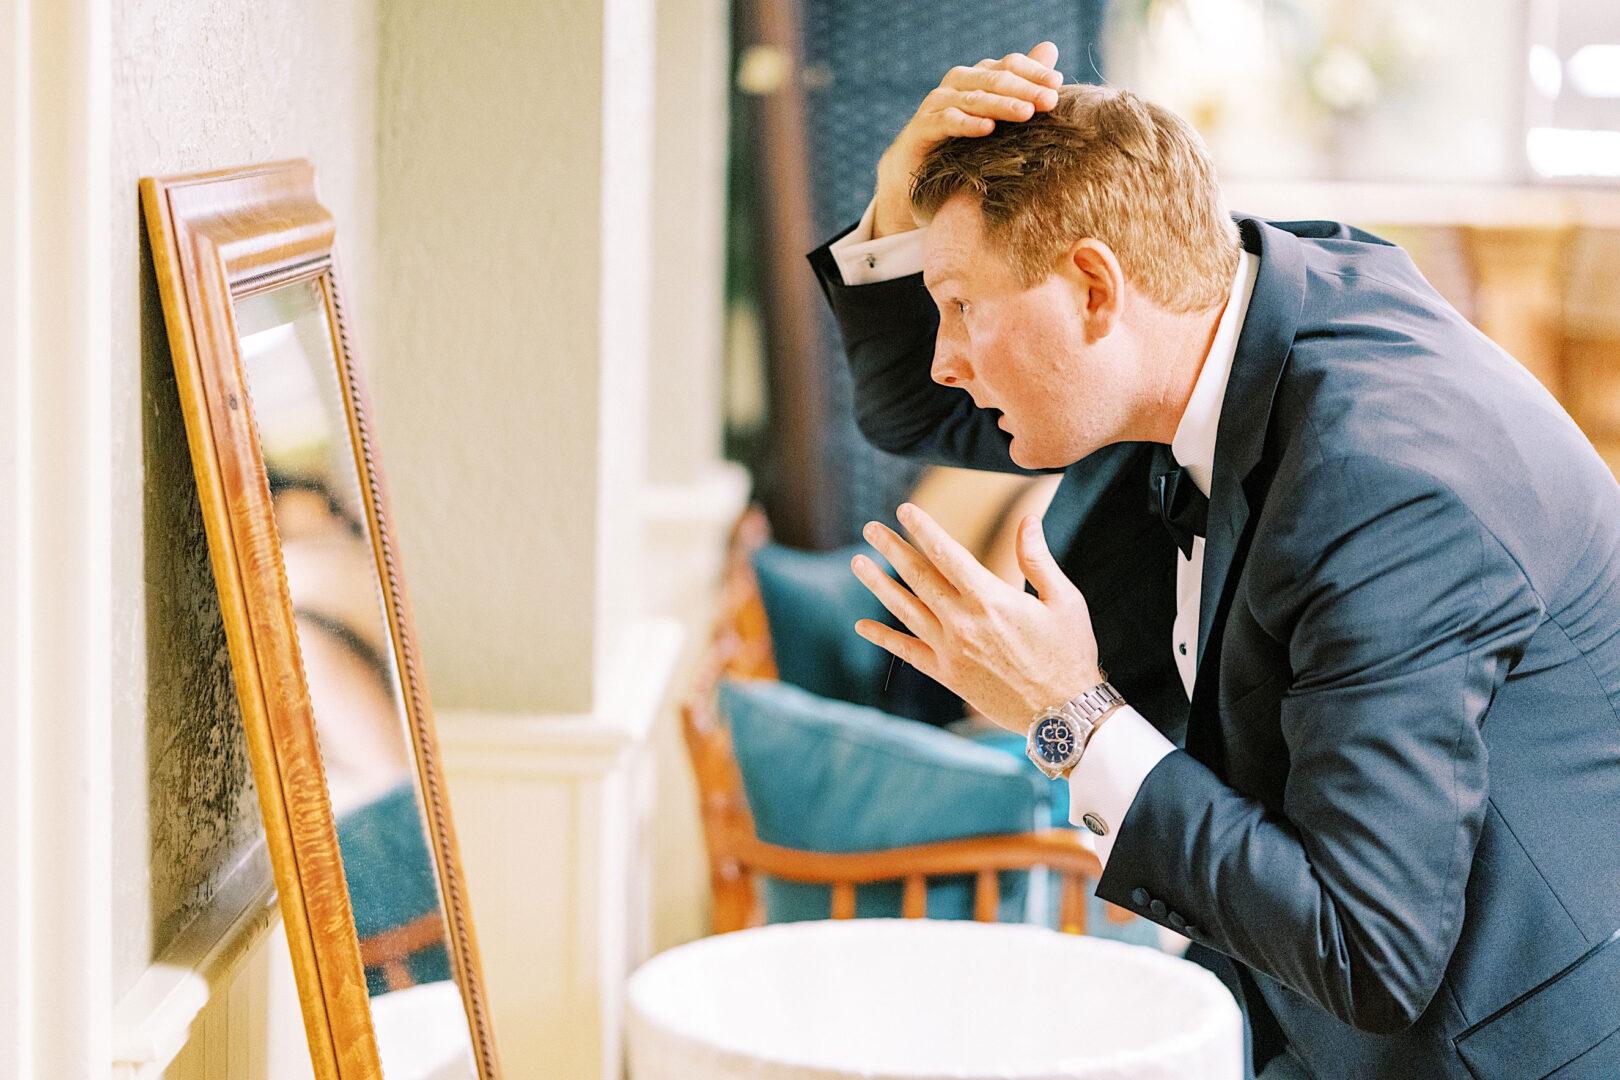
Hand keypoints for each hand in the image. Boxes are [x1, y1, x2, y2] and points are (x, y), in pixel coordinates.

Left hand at [851, 502, 1101, 731]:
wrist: (1062, 714)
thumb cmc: (1069, 653)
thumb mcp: (1064, 600)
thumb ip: (1037, 558)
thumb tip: (1028, 519)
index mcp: (991, 599)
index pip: (946, 553)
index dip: (923, 528)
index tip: (904, 510)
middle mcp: (963, 622)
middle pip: (918, 577)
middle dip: (892, 548)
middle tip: (870, 528)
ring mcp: (950, 650)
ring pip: (905, 610)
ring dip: (878, 584)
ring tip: (858, 562)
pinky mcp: (947, 675)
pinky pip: (907, 652)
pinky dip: (884, 638)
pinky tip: (863, 625)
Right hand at [872, 42, 1063, 238]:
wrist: (916, 170)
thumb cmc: (962, 141)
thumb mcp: (995, 112)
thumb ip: (1021, 82)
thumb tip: (1049, 49)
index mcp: (977, 76)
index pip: (1009, 65)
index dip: (1033, 72)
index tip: (1057, 85)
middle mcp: (957, 83)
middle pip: (994, 79)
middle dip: (1024, 89)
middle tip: (1049, 101)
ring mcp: (937, 103)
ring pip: (974, 99)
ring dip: (1001, 105)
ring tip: (1026, 113)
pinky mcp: (923, 127)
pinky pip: (947, 122)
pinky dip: (967, 124)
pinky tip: (987, 128)